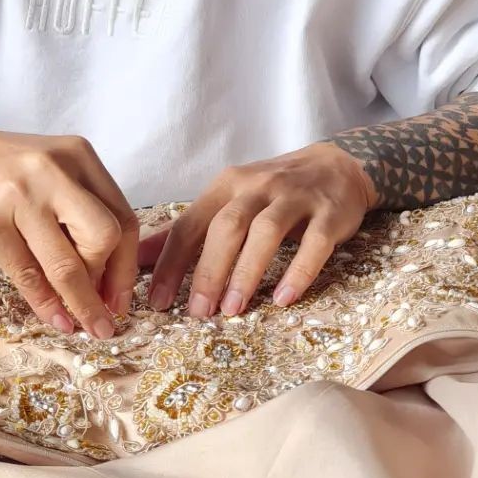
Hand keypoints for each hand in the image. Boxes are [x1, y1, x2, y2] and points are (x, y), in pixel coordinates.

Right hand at [0, 111, 137, 338]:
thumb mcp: (47, 171)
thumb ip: (77, 209)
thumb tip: (105, 280)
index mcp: (78, 156)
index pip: (123, 217)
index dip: (128, 266)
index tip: (122, 298)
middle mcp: (54, 170)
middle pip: (106, 237)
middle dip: (109, 281)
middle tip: (103, 309)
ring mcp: (21, 196)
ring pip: (67, 263)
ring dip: (83, 304)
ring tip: (88, 329)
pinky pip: (27, 274)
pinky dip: (45, 304)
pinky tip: (55, 319)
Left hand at [144, 143, 374, 317]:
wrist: (338, 166)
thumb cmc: (273, 191)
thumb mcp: (228, 200)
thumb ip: (189, 229)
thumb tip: (140, 258)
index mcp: (226, 186)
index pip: (191, 224)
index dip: (171, 262)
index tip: (157, 301)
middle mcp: (257, 187)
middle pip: (227, 227)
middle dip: (208, 270)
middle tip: (197, 312)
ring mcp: (295, 198)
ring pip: (266, 232)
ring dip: (246, 272)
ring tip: (232, 309)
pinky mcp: (329, 213)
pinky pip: (314, 244)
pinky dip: (298, 272)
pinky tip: (284, 299)